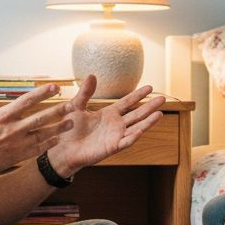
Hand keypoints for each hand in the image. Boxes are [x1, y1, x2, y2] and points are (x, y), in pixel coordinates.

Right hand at [0, 68, 73, 179]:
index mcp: (2, 116)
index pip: (26, 101)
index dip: (42, 93)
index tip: (55, 87)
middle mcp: (12, 130)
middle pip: (40, 118)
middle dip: (57, 111)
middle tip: (72, 105)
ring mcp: (17, 144)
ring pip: (42, 134)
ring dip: (58, 128)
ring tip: (71, 122)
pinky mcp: (18, 156)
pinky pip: (38, 149)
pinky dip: (49, 143)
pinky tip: (58, 138)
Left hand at [45, 75, 165, 173]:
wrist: (62, 149)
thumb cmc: (68, 130)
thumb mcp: (76, 106)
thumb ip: (85, 92)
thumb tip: (92, 75)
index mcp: (108, 114)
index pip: (127, 102)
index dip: (138, 95)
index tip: (149, 87)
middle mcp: (115, 125)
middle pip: (136, 114)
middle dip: (149, 106)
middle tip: (162, 99)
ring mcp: (115, 136)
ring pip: (136, 127)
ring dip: (148, 121)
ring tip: (160, 113)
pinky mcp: (112, 147)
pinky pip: (126, 141)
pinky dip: (134, 136)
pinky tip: (142, 129)